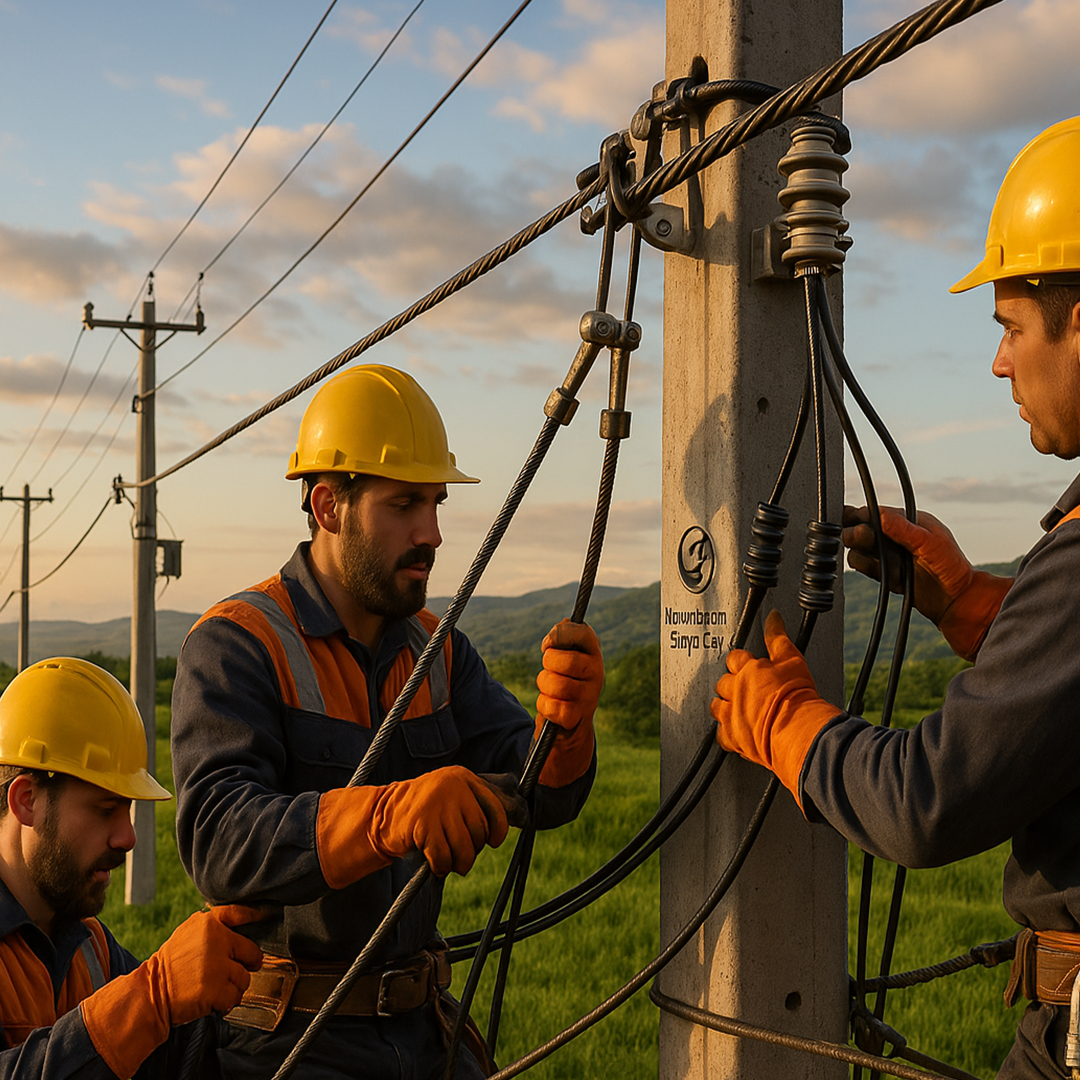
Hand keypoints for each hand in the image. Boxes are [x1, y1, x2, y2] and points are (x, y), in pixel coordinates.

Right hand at [149, 905, 265, 1023]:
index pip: (238, 914)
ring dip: (233, 988)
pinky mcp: (214, 988)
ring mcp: (215, 965)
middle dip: (244, 966)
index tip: (267, 915)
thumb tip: (242, 922)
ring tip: (213, 988)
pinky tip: (211, 1000)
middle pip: (251, 953)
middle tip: (227, 974)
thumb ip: (213, 928)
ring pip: (245, 978)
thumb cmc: (171, 966)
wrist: (150, 994)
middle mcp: (215, 940)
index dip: (254, 915)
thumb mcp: (188, 934)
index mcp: (208, 923)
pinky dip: (225, 1003)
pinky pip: (234, 997)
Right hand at [370, 766, 512, 876]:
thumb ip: (479, 801)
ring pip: (465, 846)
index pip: (495, 807)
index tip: (493, 842)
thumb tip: (519, 812)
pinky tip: (436, 865)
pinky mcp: (422, 824)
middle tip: (461, 854)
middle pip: (479, 830)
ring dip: (460, 863)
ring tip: (451, 863)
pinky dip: (442, 867)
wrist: (382, 814)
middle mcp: (452, 786)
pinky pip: (444, 856)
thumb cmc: (425, 810)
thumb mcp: (453, 795)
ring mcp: (437, 803)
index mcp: (463, 777)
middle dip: (473, 850)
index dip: (498, 830)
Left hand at [534, 619, 602, 787]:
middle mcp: (596, 673)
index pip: (582, 632)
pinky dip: (544, 705)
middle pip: (566, 660)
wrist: (571, 724)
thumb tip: (563, 624)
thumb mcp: (565, 656)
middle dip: (548, 663)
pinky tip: (551, 706)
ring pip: (556, 684)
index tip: (548, 644)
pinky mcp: (577, 717)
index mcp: (593, 653)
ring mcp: (589, 696)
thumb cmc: (564, 680)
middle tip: (549, 668)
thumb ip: (563, 637)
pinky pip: (551, 706)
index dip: (559, 635)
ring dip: (544, 685)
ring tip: (549, 688)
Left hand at [710, 610, 839, 804]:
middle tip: (746, 690)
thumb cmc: (797, 696)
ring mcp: (732, 714)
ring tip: (739, 709)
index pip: (735, 658)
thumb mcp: (792, 659)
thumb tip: (773, 616)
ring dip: (725, 706)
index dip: (741, 662)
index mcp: (748, 670)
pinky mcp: (733, 737)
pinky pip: (721, 734)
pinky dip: (727, 733)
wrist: (798, 730)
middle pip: (723, 682)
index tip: (746, 666)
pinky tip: (737, 731)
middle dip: (732, 684)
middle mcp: (736, 690)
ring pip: (717, 706)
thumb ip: (778, 637)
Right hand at [842, 505, 1010, 658]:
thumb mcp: (930, 543)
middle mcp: (896, 536)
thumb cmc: (951, 569)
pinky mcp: (884, 572)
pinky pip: (863, 565)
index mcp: (909, 522)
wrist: (956, 601)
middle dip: (858, 533)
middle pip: (863, 528)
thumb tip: (879, 513)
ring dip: (862, 552)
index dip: (864, 516)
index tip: (858, 523)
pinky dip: (865, 567)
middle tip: (863, 540)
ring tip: (879, 560)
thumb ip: (903, 528)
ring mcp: (889, 554)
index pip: (876, 512)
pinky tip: (879, 571)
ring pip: (858, 547)